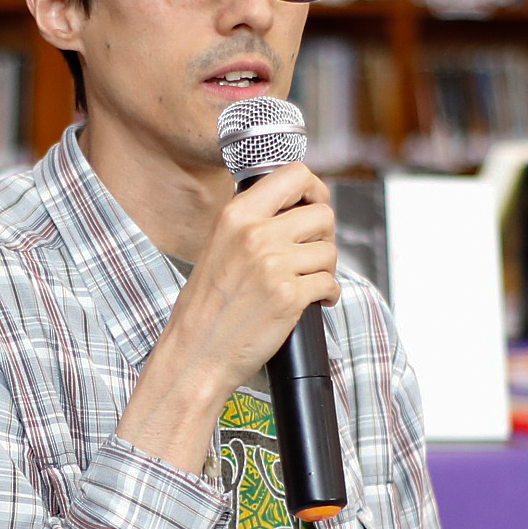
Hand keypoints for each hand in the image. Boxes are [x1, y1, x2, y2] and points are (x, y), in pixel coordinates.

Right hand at [120, 166, 340, 473]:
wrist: (197, 354)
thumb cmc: (205, 307)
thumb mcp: (218, 246)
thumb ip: (252, 222)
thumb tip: (297, 205)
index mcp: (236, 215)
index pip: (295, 174)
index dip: (314, 188)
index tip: (313, 204)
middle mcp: (256, 235)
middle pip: (322, 214)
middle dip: (323, 235)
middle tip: (311, 253)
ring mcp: (274, 266)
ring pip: (330, 251)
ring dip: (325, 268)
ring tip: (306, 281)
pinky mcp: (290, 297)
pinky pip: (331, 284)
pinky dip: (328, 295)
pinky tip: (313, 302)